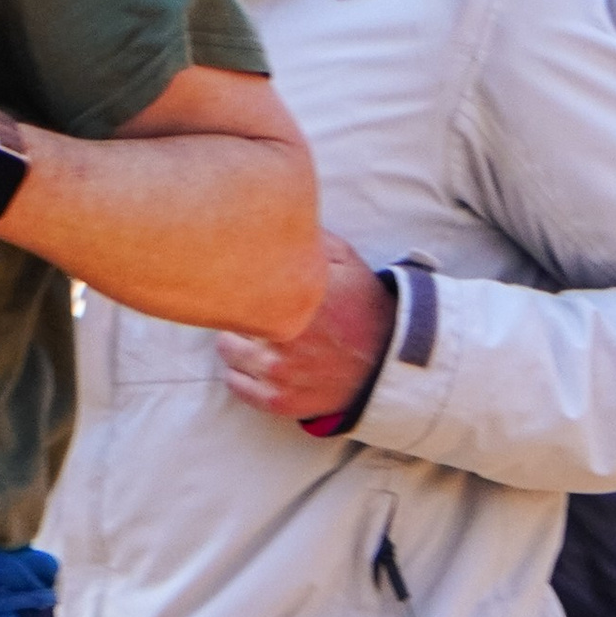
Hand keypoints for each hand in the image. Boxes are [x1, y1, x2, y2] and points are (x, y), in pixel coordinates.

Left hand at [217, 239, 397, 423]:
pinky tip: (251, 363)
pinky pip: (236, 385)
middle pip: (228, 314)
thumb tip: (275, 215)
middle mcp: (281, 336)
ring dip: (234, 340)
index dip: (235, 277)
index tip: (235, 275)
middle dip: (236, 307)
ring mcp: (278, 372)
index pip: (237, 281)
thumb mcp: (345, 260)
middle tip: (248, 304)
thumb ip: (308, 238)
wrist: (389, 362)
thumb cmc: (364, 307)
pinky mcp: (280, 400)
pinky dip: (238, 373)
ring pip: (227, 350)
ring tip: (251, 334)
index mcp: (294, 296)